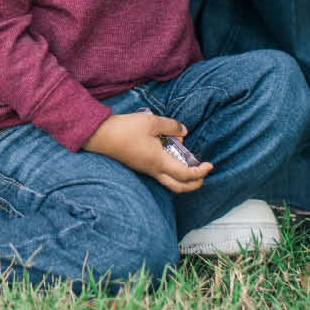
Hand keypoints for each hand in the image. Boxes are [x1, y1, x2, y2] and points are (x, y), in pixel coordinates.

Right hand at [82, 112, 212, 193]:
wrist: (100, 136)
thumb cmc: (125, 129)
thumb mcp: (151, 122)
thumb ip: (171, 126)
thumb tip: (184, 132)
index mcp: (159, 162)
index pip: (186, 175)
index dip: (201, 172)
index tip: (209, 165)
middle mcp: (154, 170)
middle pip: (179, 187)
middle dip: (195, 184)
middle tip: (202, 173)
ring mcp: (145, 170)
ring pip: (169, 182)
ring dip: (182, 177)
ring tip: (187, 161)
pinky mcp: (139, 165)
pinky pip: (160, 174)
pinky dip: (170, 169)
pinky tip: (168, 152)